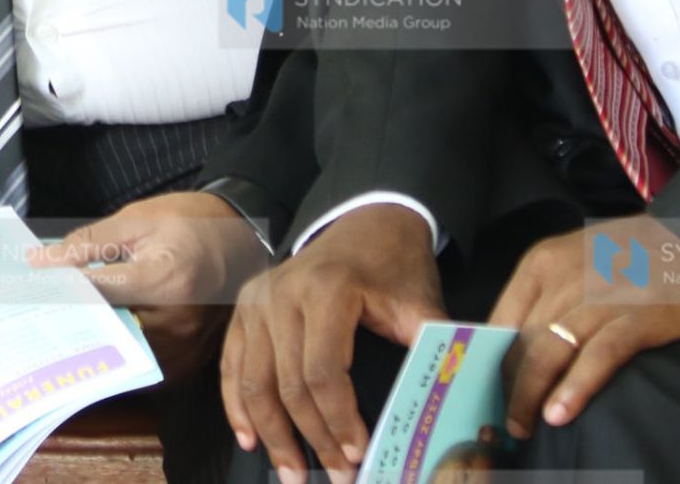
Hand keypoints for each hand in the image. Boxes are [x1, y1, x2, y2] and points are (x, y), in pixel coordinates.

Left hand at [34, 191, 271, 377]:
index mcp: (164, 280)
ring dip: (93, 336)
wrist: (241, 238)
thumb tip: (42, 262)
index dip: (59, 288)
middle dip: (72, 316)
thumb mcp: (138, 220)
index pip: (96, 293)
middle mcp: (176, 321)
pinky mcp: (187, 363)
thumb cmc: (192, 223)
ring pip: (119, 351)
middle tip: (39, 306)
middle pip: (105, 328)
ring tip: (67, 317)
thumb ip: (89, 243)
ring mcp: (184, 347)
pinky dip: (118, 350)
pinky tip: (101, 330)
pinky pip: (141, 365)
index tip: (29, 287)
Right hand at [221, 202, 445, 483]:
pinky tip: (249, 438)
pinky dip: (236, 405)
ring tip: (291, 474)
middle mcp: (282, 294)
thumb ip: (430, 346)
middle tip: (335, 477)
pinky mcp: (244, 308)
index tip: (357, 455)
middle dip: (311, 439)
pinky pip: (232, 365)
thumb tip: (447, 396)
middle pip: (287, 383)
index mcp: (327, 290)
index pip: (323, 371)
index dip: (338, 419)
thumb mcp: (419, 301)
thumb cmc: (394, 265)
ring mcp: (257, 301)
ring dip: (271, 434)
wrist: (366, 221)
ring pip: (254, 381)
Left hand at [487, 217, 679, 439]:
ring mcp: (601, 296)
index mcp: (542, 263)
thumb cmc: (632, 256)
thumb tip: (514, 345)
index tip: (487, 392)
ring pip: (550, 351)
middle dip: (510, 387)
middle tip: (507, 421)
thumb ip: (546, 296)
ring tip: (525, 426)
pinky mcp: (639, 317)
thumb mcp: (576, 262)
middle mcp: (564, 277)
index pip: (501, 320)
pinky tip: (561, 412)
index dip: (490, 362)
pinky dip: (576, 386)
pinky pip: (599, 356)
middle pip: (523, 341)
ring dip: (532, 394)